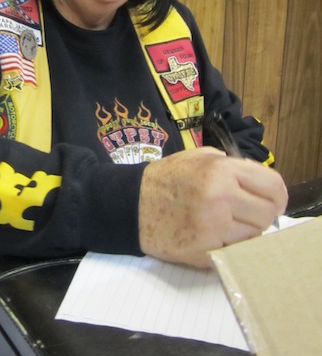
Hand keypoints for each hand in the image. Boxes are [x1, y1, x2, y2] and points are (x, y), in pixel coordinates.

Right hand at [138, 147, 287, 266]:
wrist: (131, 204)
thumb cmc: (166, 178)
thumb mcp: (197, 157)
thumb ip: (230, 165)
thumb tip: (258, 182)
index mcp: (221, 170)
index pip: (273, 186)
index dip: (276, 195)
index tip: (271, 200)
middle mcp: (221, 198)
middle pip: (268, 214)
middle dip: (259, 214)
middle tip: (244, 213)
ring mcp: (214, 228)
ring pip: (254, 236)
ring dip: (244, 231)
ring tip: (223, 223)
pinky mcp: (205, 251)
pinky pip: (234, 251)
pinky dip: (228, 245)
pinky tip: (211, 235)